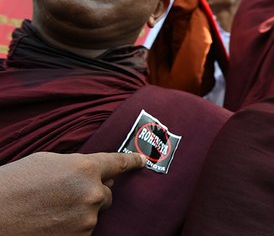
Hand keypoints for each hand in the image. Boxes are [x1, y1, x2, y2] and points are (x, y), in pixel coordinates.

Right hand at [0, 152, 144, 234]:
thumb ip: (77, 165)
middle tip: (65, 195)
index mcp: (85, 168)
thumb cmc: (14, 185)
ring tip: (50, 209)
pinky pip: (84, 230)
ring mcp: (87, 219)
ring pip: (94, 213)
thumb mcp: (47, 162)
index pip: (118, 163)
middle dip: (91, 193)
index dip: (132, 161)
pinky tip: (51, 222)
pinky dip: (72, 227)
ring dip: (80, 211)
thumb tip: (98, 172)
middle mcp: (91, 193)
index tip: (141, 161)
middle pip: (106, 193)